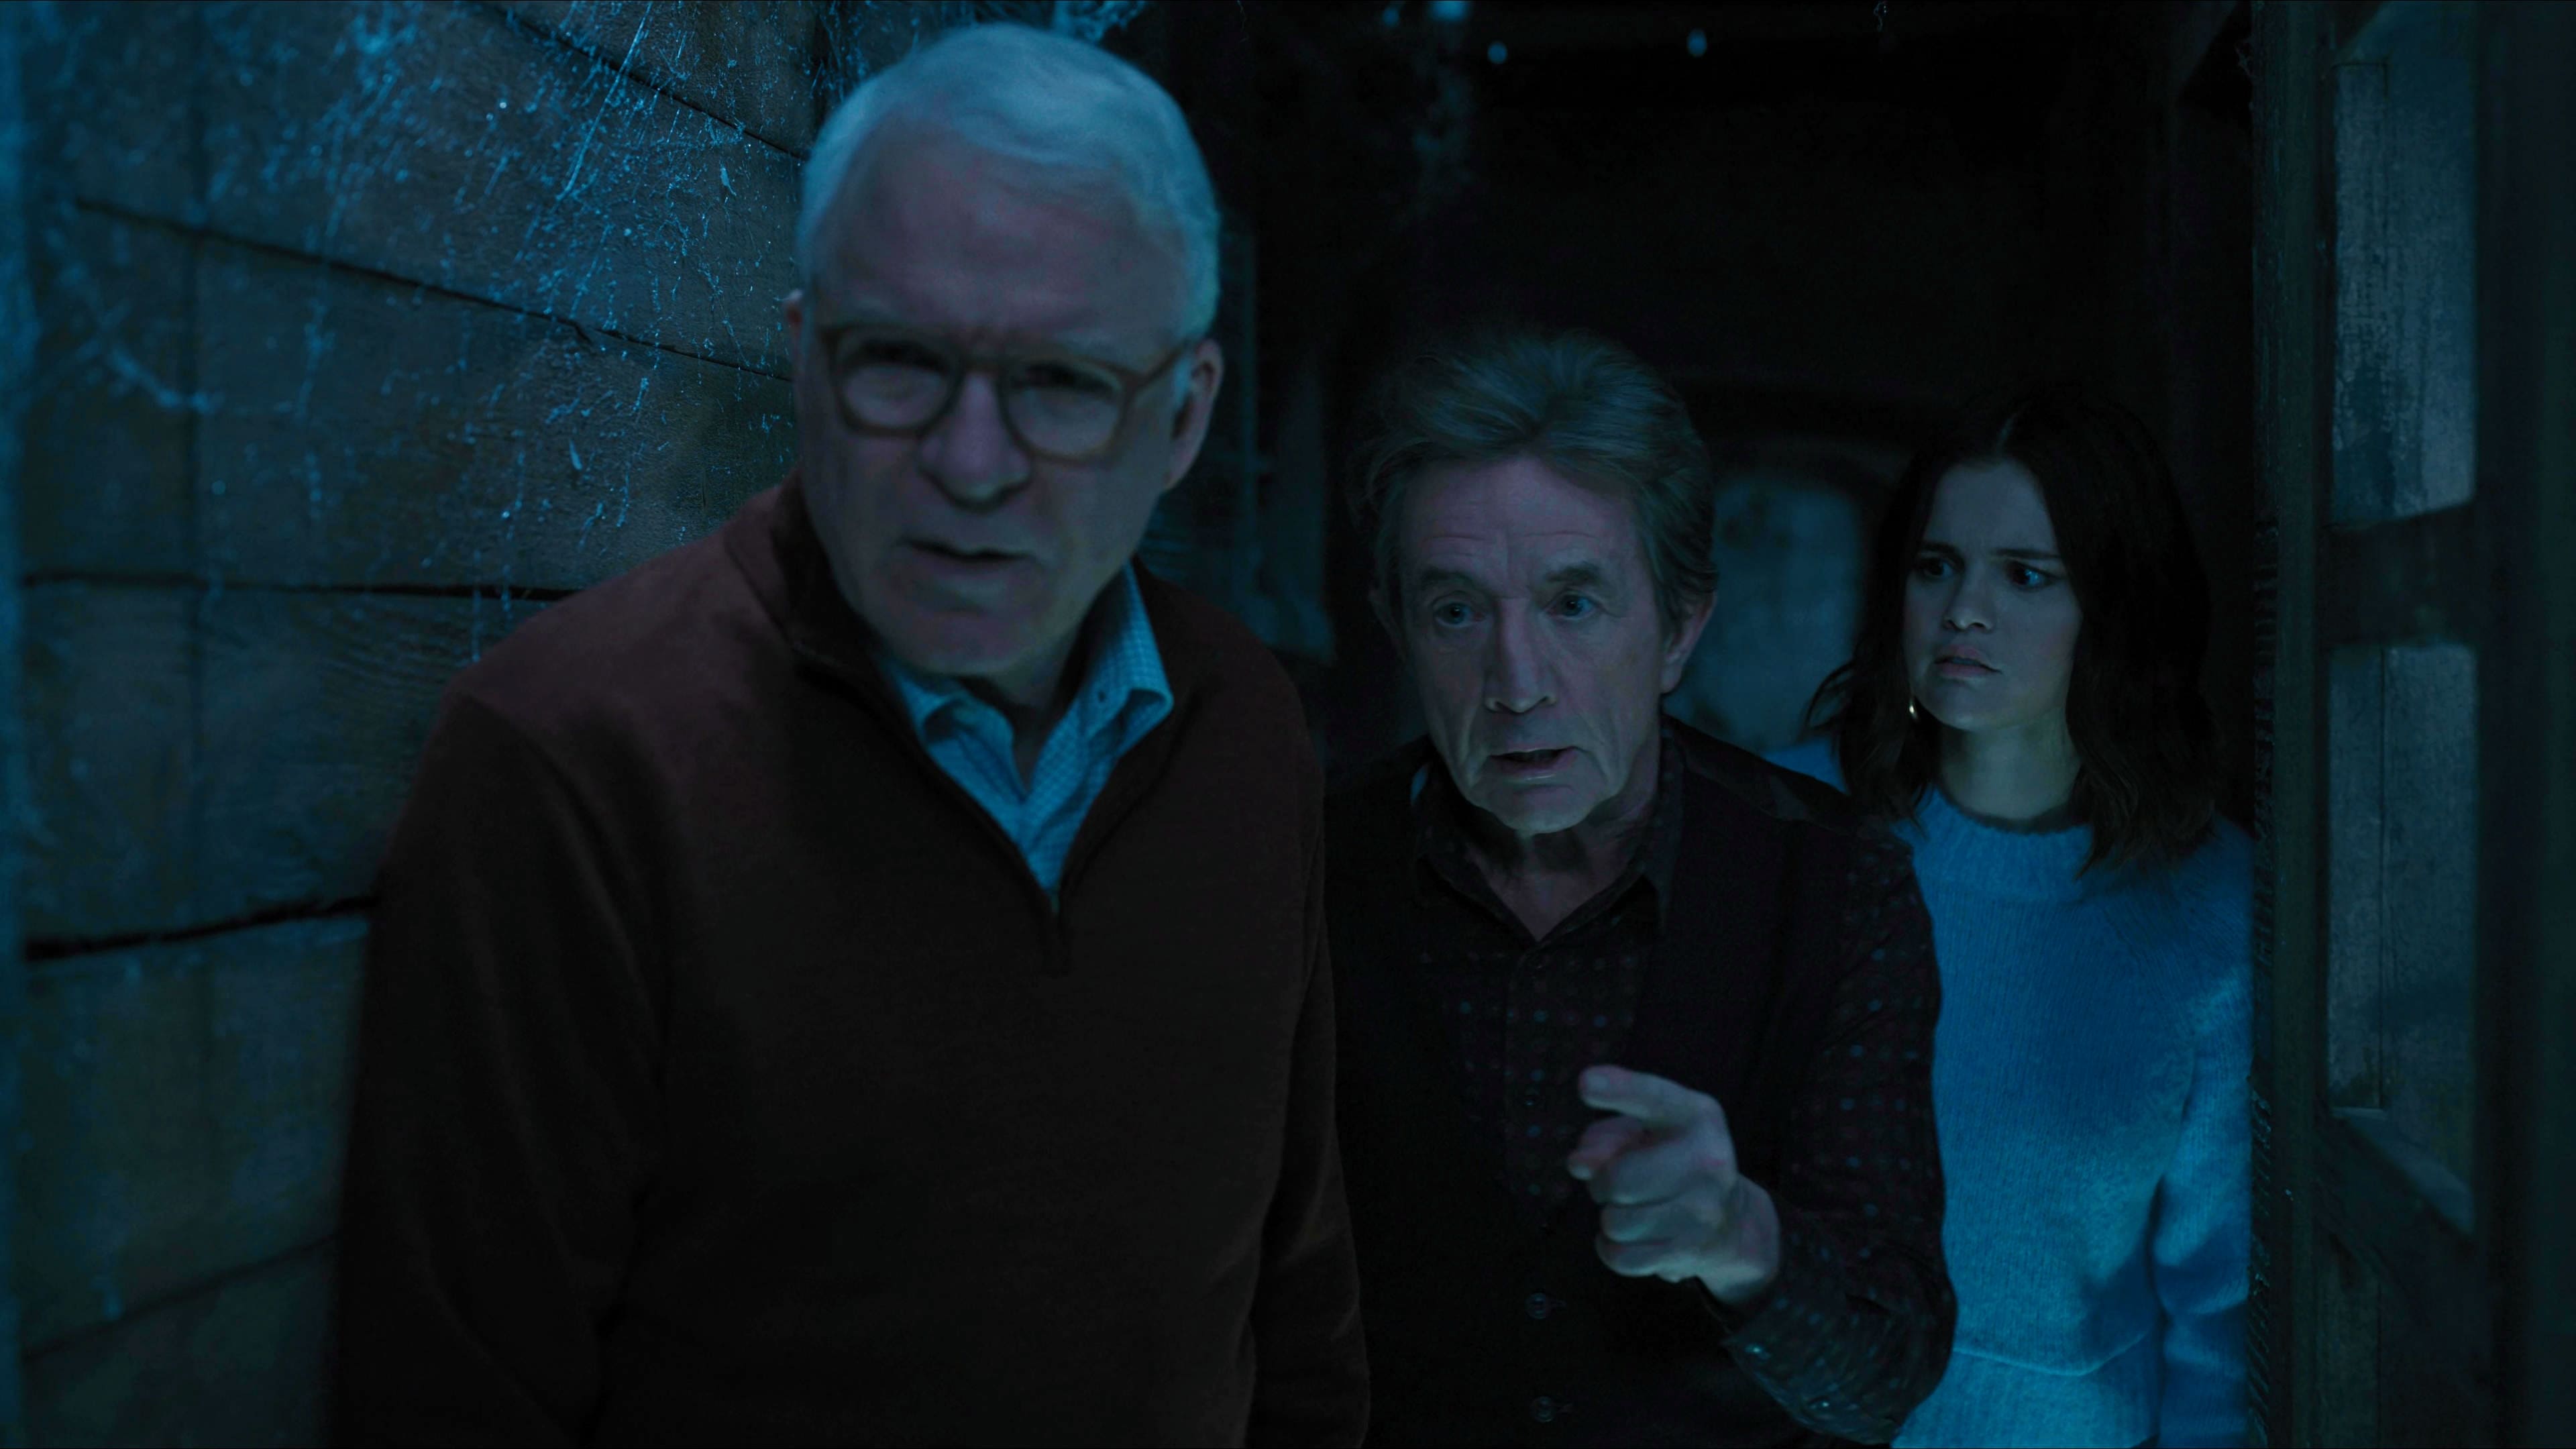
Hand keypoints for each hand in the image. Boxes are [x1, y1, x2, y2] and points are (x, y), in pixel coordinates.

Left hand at [1565, 1064, 1782, 1304]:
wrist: (1732, 1223)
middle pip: (1618, 1179)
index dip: (1620, 1089)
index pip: (1654, 1098)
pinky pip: (1621, 1257)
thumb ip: (1607, 1137)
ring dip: (1610, 1218)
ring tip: (1632, 1209)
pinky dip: (1612, 1249)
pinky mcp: (1692, 1252)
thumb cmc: (1674, 1164)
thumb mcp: (1648, 1134)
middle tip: (1615, 1184)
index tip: (1585, 1082)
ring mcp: (1704, 1211)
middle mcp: (1708, 1161)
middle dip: (1602, 1185)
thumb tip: (1580, 1164)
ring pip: (1615, 1222)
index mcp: (1697, 1116)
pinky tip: (1630, 1237)